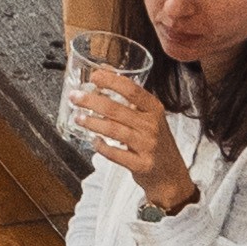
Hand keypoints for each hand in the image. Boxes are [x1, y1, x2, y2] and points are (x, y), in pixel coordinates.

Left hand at [78, 71, 173, 189]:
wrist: (171, 175)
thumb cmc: (156, 142)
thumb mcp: (149, 117)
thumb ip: (130, 97)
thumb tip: (105, 70)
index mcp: (154, 109)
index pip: (132, 90)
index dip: (112, 81)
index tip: (94, 76)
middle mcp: (151, 126)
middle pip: (117, 109)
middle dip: (92, 101)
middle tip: (75, 97)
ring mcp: (147, 146)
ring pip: (113, 130)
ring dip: (92, 123)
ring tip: (78, 118)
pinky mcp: (141, 165)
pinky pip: (116, 154)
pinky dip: (102, 147)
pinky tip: (94, 141)